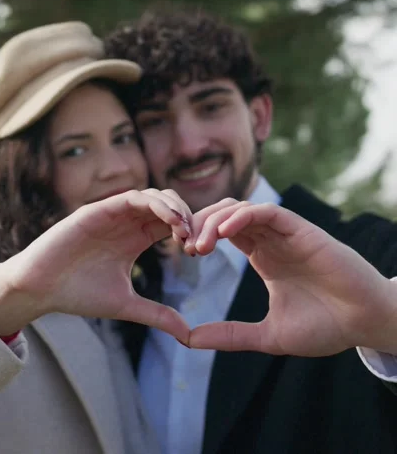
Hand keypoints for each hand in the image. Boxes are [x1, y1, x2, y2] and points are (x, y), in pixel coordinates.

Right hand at [0, 188, 191, 341]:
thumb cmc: (77, 293)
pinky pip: (133, 198)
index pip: (171, 224)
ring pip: (154, 196)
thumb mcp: (126, 305)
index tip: (199, 252)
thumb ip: (156, 314)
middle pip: (168, 205)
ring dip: (175, 208)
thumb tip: (187, 335)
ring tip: (185, 231)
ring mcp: (113, 212)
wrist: (40, 289)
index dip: (190, 231)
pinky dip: (155, 205)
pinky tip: (169, 221)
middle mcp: (127, 221)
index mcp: (135, 238)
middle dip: (188, 217)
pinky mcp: (98, 209)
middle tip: (196, 240)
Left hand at [186, 200, 396, 355]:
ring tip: (200, 245)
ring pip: (242, 208)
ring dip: (216, 220)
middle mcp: (271, 238)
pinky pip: (267, 212)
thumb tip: (189, 340)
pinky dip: (244, 216)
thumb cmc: (326, 326)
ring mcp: (286, 232)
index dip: (199, 235)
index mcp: (262, 255)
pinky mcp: (301, 230)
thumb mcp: (268, 336)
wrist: (365, 323)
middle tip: (185, 248)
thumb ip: (230, 335)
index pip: (221, 231)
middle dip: (200, 225)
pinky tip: (225, 232)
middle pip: (225, 214)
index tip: (183, 255)